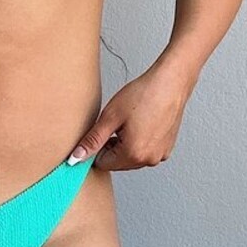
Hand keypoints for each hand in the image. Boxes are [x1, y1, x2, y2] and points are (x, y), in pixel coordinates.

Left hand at [66, 57, 197, 172]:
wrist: (170, 82)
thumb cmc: (144, 94)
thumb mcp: (110, 116)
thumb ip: (92, 141)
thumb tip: (76, 158)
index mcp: (133, 154)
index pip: (102, 163)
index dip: (97, 147)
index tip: (101, 131)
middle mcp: (148, 160)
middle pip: (117, 162)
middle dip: (112, 146)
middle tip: (116, 122)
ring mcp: (160, 155)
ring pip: (131, 157)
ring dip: (125, 144)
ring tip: (131, 121)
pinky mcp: (167, 148)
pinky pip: (145, 151)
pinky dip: (140, 141)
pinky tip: (142, 123)